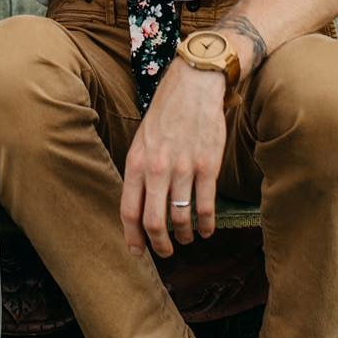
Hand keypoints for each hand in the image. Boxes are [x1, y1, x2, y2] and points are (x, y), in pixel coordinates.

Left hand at [120, 58, 228, 258]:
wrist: (194, 85)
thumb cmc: (166, 113)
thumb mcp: (142, 140)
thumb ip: (139, 172)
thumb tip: (138, 207)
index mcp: (136, 162)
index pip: (129, 211)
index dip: (133, 237)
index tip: (137, 251)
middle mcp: (157, 168)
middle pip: (154, 222)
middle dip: (159, 245)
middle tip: (166, 252)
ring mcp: (184, 168)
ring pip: (181, 219)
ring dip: (185, 236)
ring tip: (187, 238)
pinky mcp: (208, 166)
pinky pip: (206, 207)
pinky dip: (207, 225)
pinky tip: (207, 230)